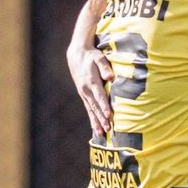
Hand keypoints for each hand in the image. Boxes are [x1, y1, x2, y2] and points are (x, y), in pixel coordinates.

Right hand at [66, 0, 115, 135]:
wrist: (76, 54)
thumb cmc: (91, 55)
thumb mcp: (99, 57)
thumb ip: (105, 67)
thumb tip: (111, 77)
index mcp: (91, 82)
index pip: (100, 96)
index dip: (105, 107)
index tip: (109, 116)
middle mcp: (86, 90)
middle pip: (95, 107)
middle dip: (102, 119)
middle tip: (108, 129)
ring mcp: (83, 93)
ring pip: (91, 110)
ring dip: (96, 122)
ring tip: (101, 133)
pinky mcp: (83, 94)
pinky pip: (88, 108)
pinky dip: (92, 118)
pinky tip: (95, 127)